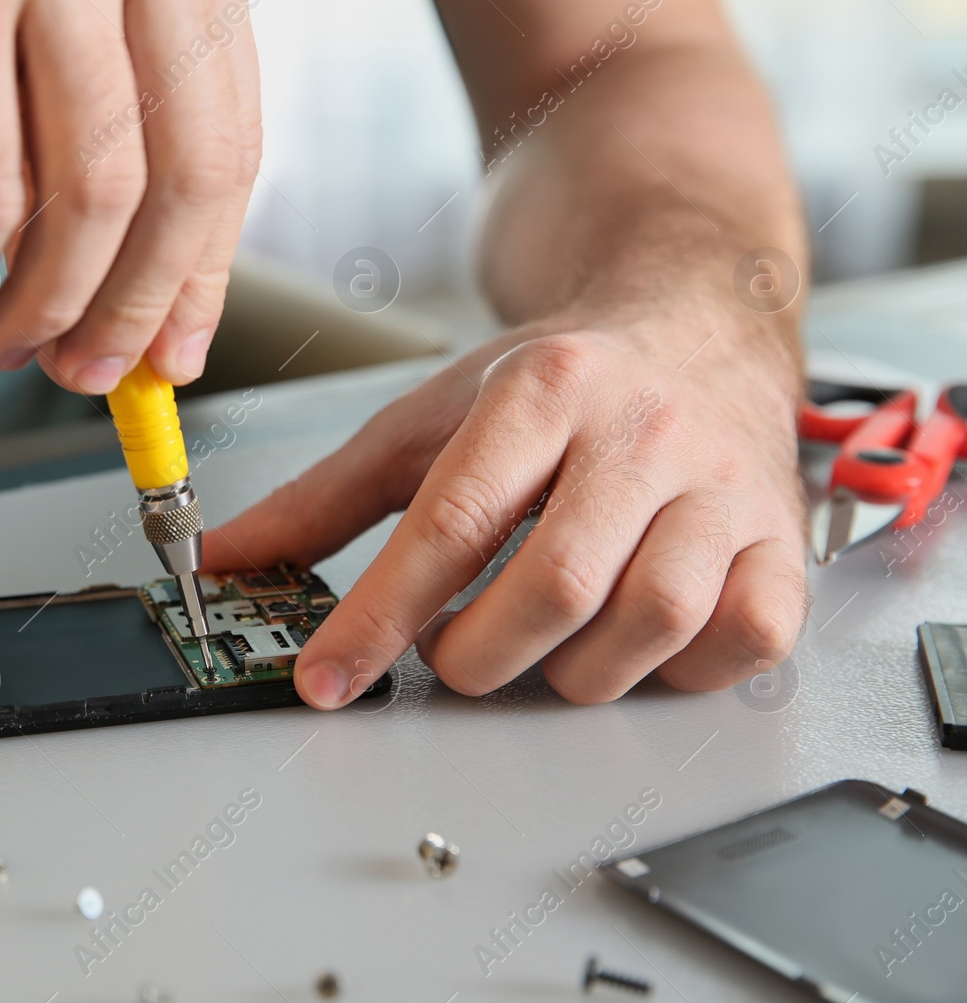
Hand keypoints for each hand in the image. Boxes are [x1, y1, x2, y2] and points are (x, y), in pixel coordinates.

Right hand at [0, 0, 259, 392]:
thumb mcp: (38, 57)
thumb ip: (106, 157)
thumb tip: (156, 326)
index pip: (229, 140)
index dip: (202, 270)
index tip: (170, 354)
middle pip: (179, 175)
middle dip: (132, 308)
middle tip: (87, 376)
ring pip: (91, 193)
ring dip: (47, 305)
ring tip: (2, 346)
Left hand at [202, 304, 808, 707]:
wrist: (691, 322)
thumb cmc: (558, 381)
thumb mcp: (428, 418)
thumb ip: (324, 499)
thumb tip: (223, 558)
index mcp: (544, 390)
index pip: (448, 522)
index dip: (377, 617)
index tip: (326, 679)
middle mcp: (642, 432)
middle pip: (554, 588)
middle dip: (477, 655)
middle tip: (448, 654)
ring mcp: (723, 487)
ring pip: (648, 626)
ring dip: (569, 670)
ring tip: (534, 643)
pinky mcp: (780, 538)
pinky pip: (738, 642)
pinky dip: (673, 670)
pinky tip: (627, 639)